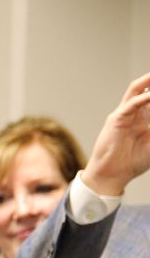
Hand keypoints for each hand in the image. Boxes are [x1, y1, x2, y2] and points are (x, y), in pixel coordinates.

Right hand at [84, 72, 149, 195]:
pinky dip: (142, 98)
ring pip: (137, 90)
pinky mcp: (115, 119)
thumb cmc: (132, 163)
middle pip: (146, 90)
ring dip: (148, 81)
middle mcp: (134, 113)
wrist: (112, 176)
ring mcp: (124, 114)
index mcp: (144, 118)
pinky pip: (130, 104)